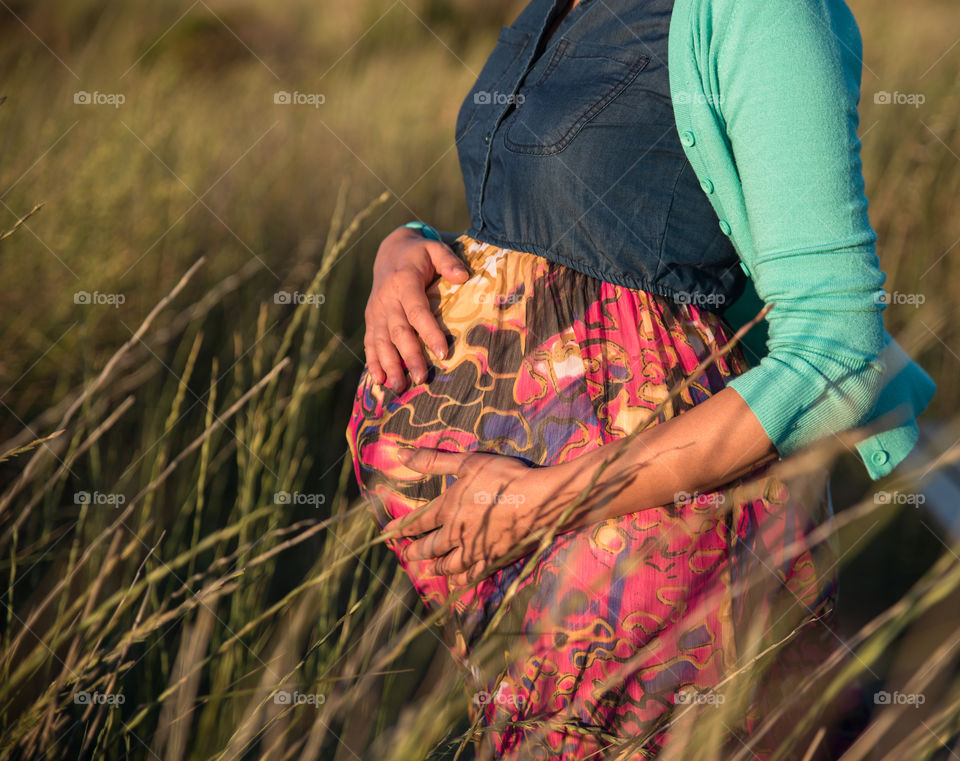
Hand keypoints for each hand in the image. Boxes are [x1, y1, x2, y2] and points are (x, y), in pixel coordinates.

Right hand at [364, 226, 469, 391]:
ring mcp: (376, 312)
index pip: (417, 311)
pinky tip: (379, 381)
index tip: (442, 353)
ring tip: (400, 387)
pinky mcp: (371, 320)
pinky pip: (370, 343)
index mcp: (404, 283)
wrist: (390, 252)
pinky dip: (373, 362)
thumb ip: (448, 261)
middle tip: (422, 378)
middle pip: (398, 332)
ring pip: (381, 341)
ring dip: (389, 365)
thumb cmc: (419, 255)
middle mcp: (387, 299)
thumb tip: (463, 276)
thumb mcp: (434, 249)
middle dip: (409, 356)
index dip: (429, 332)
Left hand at [382, 448, 565, 588]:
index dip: (401, 528)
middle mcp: (457, 533)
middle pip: (430, 547)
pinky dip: (460, 581)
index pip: (418, 521)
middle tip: (405, 555)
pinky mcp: (493, 561)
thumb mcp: (468, 462)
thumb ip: (433, 461)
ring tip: (427, 570)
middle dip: (415, 551)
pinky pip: (471, 576)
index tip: (387, 534)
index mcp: (448, 508)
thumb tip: (399, 455)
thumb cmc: (505, 478)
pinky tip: (456, 584)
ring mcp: (475, 549)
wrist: (541, 502)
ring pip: (448, 564)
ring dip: (435, 567)